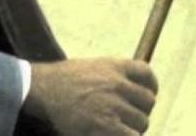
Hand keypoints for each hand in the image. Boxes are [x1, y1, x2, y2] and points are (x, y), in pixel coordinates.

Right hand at [23, 58, 157, 134]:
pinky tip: (117, 134)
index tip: (148, 93)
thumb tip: (131, 89)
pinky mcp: (105, 126)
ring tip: (122, 129)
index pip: (147, 74)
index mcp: (116, 67)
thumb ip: (114, 75)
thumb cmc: (64, 79)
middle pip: (148, 101)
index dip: (151, 86)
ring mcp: (113, 106)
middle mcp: (118, 84)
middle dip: (141, 110)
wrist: (44, 89)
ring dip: (134, 128)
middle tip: (130, 118)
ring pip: (142, 121)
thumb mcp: (93, 67)